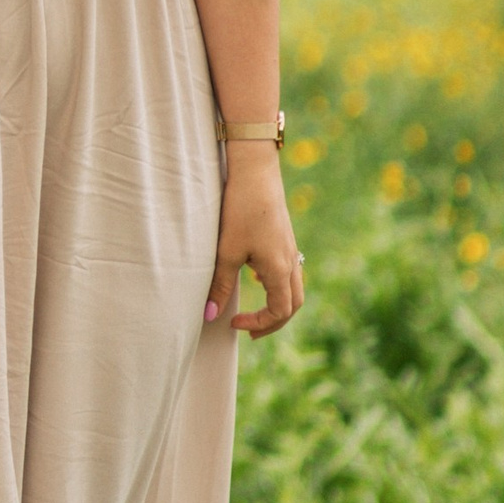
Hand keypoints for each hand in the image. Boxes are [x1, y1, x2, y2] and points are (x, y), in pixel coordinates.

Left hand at [206, 152, 303, 336]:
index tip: (233, 323)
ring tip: (255, 311)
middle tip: (249, 330)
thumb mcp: (226, 251)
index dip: (259, 324)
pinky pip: (289, 272)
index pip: (280, 312)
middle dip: (273, 322)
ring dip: (277, 305)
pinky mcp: (285, 238)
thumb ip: (220, 285)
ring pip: (293, 289)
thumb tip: (209, 315)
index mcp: (279, 269)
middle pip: (293, 304)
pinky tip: (257, 277)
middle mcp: (291, 262)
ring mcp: (291, 249)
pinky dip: (277, 285)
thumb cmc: (240, 210)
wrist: (255, 172)